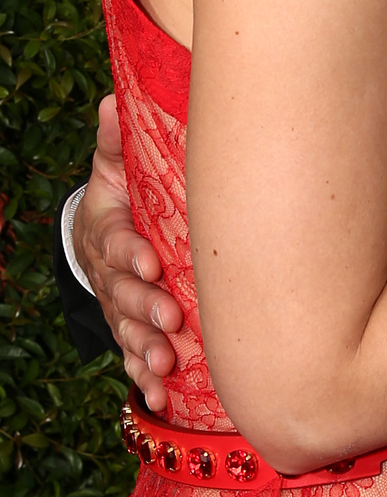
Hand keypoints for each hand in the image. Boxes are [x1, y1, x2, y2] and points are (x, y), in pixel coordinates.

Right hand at [76, 95, 183, 413]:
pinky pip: (136, 359)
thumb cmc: (125, 193)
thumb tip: (113, 101)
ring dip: (146, 349)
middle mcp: (113, 276)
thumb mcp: (115, 164)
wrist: (106, 234)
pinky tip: (162, 395)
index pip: (117, 243)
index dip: (131, 254)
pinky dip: (146, 379)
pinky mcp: (133, 331)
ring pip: (129, 332)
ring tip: (167, 363)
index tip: (152, 262)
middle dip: (145, 308)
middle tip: (170, 317)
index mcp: (111, 232)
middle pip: (124, 295)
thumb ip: (115, 140)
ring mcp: (122, 308)